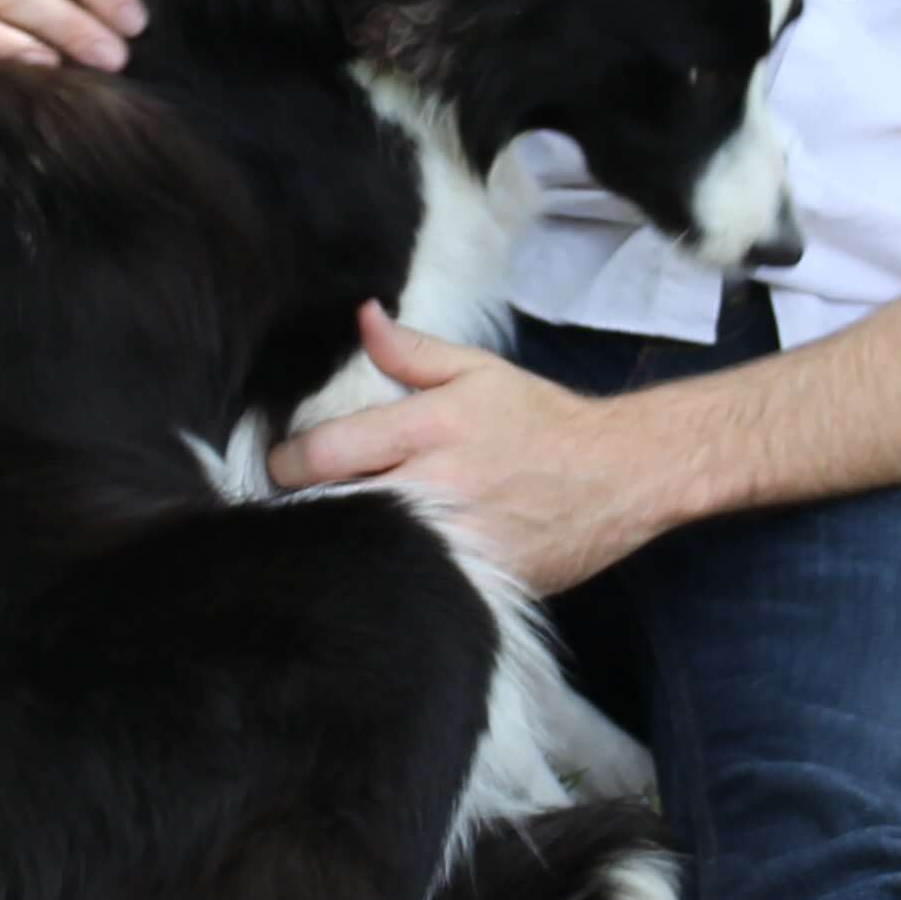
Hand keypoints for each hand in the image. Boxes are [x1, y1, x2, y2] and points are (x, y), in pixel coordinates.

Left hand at [265, 302, 678, 593]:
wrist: (619, 475)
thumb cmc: (542, 421)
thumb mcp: (478, 371)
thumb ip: (412, 351)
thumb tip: (361, 317)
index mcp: (432, 428)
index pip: (328, 451)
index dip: (288, 462)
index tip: (281, 465)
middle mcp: (439, 485)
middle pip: (337, 507)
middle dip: (308, 507)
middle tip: (296, 503)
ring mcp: (457, 541)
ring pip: (370, 550)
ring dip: (345, 542)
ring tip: (334, 534)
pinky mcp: (478, 580)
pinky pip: (413, 583)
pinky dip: (390, 575)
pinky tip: (380, 566)